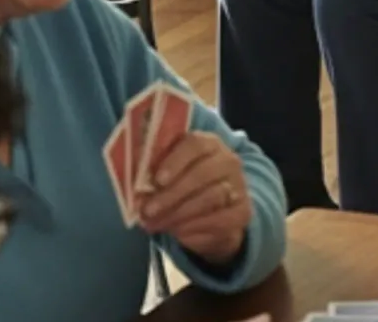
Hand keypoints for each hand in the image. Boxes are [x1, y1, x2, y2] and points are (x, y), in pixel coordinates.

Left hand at [137, 132, 251, 265]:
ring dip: (178, 213)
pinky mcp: (242, 212)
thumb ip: (155, 174)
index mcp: (208, 144)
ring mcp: (238, 186)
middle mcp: (228, 161)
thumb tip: (135, 188)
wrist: (214, 215)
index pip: (195, 144)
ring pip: (210, 197)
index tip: (157, 180)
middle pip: (203, 173)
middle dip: (172, 194)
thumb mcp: (169, 175)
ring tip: (155, 224)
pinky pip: (218, 219)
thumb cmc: (183, 188)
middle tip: (147, 211)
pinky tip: (176, 232)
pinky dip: (193, 227)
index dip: (175, 160)